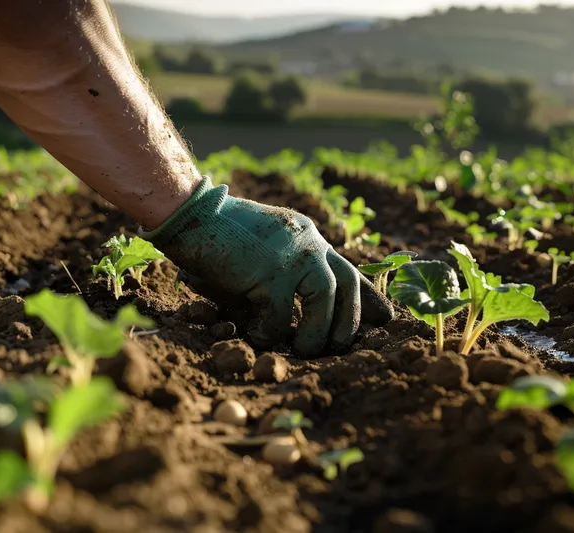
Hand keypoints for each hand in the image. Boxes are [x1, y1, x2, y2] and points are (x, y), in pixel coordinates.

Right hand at [142, 177, 393, 357]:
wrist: (189, 216)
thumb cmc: (218, 238)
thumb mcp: (263, 253)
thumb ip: (285, 275)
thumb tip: (300, 319)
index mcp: (307, 236)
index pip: (348, 269)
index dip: (367, 298)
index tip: (384, 319)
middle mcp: (308, 242)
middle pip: (346, 285)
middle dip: (348, 322)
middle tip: (339, 347)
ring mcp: (291, 255)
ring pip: (324, 301)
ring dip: (316, 334)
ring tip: (303, 351)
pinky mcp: (270, 271)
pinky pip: (280, 316)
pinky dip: (270, 332)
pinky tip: (256, 334)